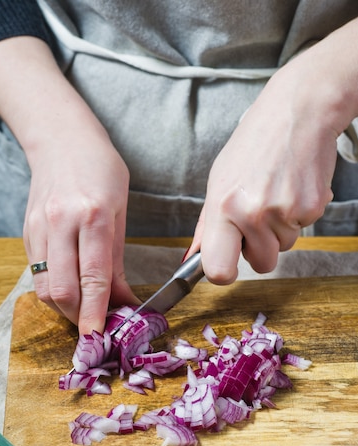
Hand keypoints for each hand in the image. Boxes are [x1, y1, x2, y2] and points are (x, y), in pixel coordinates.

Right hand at [0, 37, 138, 332]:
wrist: (61, 139)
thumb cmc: (101, 170)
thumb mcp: (121, 210)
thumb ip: (118, 260)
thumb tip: (124, 300)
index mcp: (94, 217)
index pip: (94, 278)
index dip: (96, 313)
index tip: (100, 337)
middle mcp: (62, 224)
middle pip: (62, 291)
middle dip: (78, 317)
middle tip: (95, 326)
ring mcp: (40, 229)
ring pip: (44, 287)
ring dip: (64, 308)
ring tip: (83, 311)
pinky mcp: (27, 232)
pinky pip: (36, 273)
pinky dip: (53, 289)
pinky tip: (69, 289)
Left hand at [187, 18, 357, 282]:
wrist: (299, 110)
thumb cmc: (255, 142)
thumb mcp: (220, 179)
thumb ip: (208, 224)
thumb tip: (195, 257)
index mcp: (223, 206)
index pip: (218, 269)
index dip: (223, 274)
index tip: (227, 267)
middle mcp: (253, 213)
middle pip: (261, 264)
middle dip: (260, 249)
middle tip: (258, 217)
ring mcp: (284, 212)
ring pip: (283, 247)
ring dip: (280, 229)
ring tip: (275, 193)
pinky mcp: (312, 208)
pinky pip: (302, 230)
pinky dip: (298, 215)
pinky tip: (291, 188)